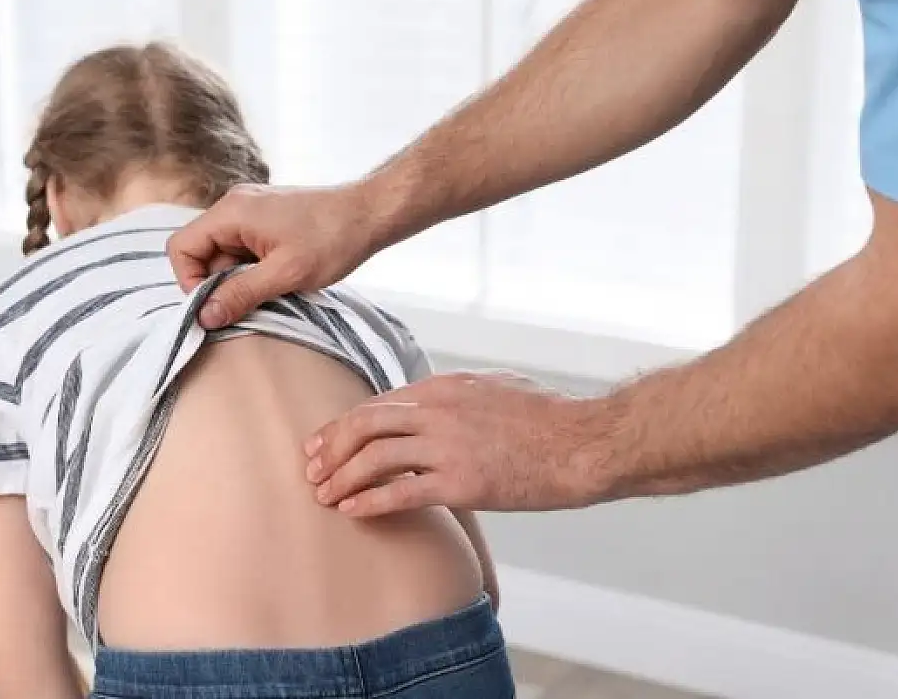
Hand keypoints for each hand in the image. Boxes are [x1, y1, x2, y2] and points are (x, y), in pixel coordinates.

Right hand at [167, 183, 382, 328]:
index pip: (182, 247)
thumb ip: (241, 294)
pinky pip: (242, 249)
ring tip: (271, 289)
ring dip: (237, 278)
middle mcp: (234, 206)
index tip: (217, 305)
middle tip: (249, 302)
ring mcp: (250, 211)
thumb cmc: (332, 239)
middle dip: (218, 282)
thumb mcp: (285, 274)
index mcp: (231, 212)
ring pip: (223, 253)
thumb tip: (205, 317)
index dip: (190, 281)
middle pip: (201, 251)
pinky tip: (277, 278)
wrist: (370, 213)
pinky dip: (251, 269)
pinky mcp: (265, 219)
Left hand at [305, 371, 616, 515]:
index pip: (377, 404)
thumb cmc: (550, 417)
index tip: (322, 444)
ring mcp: (448, 446)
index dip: (343, 426)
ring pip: (373, 457)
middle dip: (330, 448)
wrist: (587, 442)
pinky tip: (351, 511)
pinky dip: (368, 501)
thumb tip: (431, 405)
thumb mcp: (495, 388)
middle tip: (310, 470)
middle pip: (364, 424)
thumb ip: (457, 395)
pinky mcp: (462, 482)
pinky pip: (400, 491)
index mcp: (444, 387)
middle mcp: (438, 411)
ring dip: (341, 477)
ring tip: (323, 496)